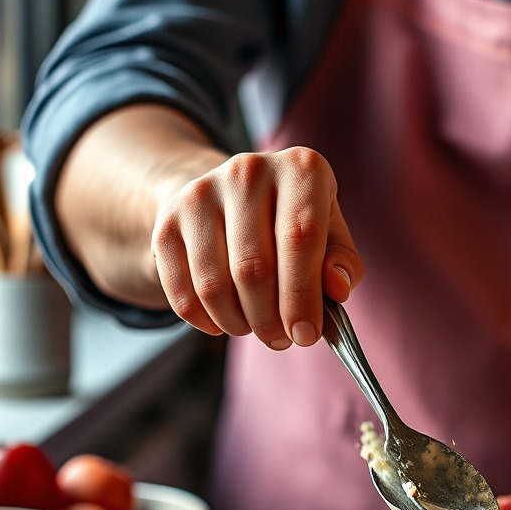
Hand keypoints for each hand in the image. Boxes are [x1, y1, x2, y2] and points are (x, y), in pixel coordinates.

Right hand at [151, 146, 362, 347]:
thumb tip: (337, 288)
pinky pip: (182, 290)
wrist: (231, 197)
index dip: (302, 295)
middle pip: (253, 267)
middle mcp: (249, 171)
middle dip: (270, 319)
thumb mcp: (331, 234)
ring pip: (214, 284)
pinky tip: (224, 322)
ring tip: (255, 329)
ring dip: (238, 323)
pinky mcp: (168, 220)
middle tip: (281, 340)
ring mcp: (202, 192)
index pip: (300, 237)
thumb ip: (342, 263)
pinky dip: (205, 320)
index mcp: (300, 169)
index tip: (306, 334)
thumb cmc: (295, 223)